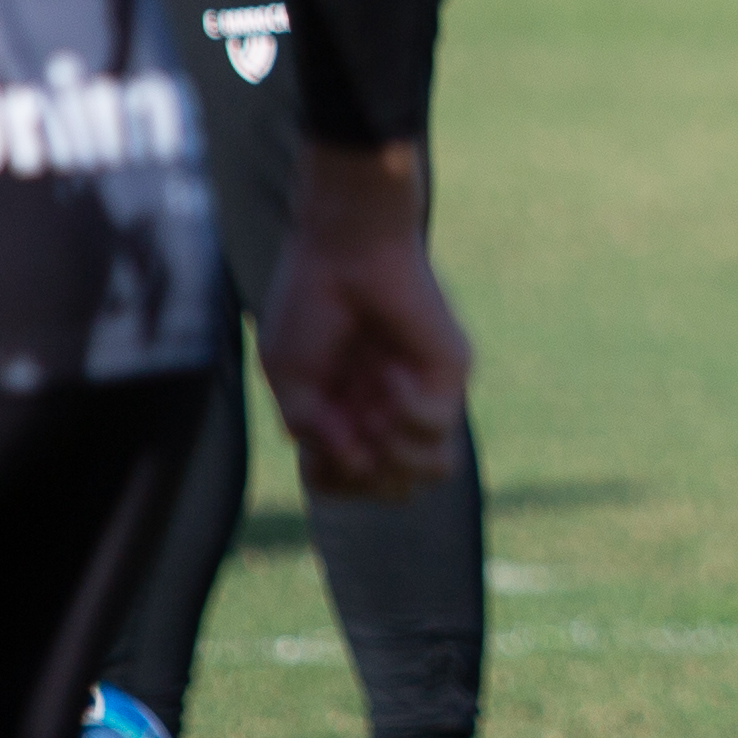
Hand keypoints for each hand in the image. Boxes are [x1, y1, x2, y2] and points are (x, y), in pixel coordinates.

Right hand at [259, 139, 470, 496]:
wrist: (344, 246)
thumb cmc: (310, 304)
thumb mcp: (289, 378)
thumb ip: (314, 433)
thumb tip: (357, 466)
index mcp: (346, 416)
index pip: (348, 485)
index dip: (328, 478)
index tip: (312, 440)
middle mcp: (386, 412)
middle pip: (393, 491)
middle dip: (366, 478)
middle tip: (347, 426)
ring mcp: (421, 395)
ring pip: (434, 473)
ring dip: (394, 457)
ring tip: (373, 415)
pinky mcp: (448, 375)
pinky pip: (437, 427)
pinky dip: (406, 409)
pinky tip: (389, 372)